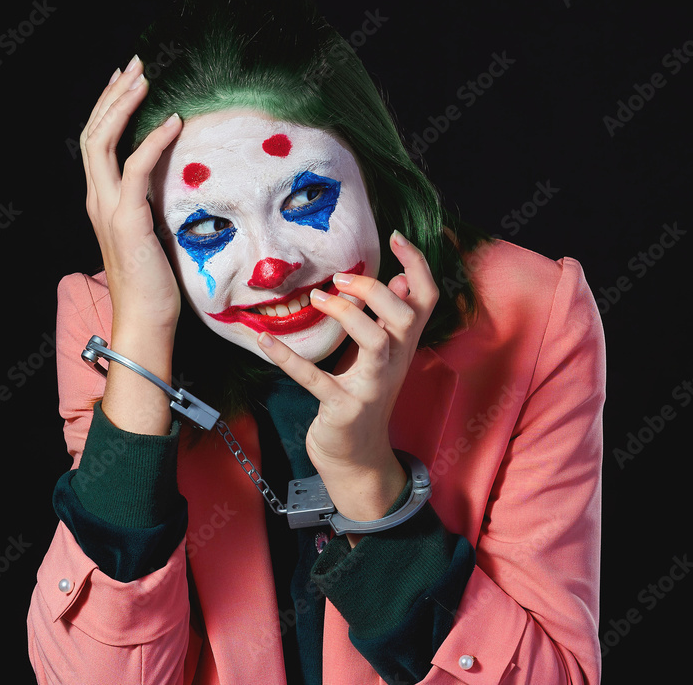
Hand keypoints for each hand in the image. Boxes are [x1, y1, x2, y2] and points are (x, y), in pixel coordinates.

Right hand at [80, 56, 183, 433]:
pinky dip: (152, 141)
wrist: (147, 320)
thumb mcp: (152, 234)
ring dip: (123, 105)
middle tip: (134, 64)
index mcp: (102, 201)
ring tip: (143, 77)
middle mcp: (98, 200)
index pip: (96, 143)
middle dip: (113, 94)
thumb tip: (172, 183)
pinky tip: (171, 122)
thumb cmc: (154, 283)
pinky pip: (134, 169)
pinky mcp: (128, 220)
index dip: (109, 108)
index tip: (128, 81)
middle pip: (92, 132)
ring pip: (102, 142)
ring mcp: (108, 209)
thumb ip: (152, 205)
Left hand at [256, 231, 438, 531]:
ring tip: (317, 297)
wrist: (357, 456)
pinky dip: (290, 359)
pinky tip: (266, 342)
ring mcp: (371, 386)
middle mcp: (395, 362)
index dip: (417, 264)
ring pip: (375, 341)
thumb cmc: (365, 396)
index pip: (426, 298)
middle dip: (373, 289)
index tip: (395, 236)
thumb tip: (401, 280)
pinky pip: (316, 380)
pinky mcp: (342, 408)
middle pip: (404, 315)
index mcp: (404, 345)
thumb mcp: (384, 355)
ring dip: (346, 314)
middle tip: (339, 279)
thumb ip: (391, 319)